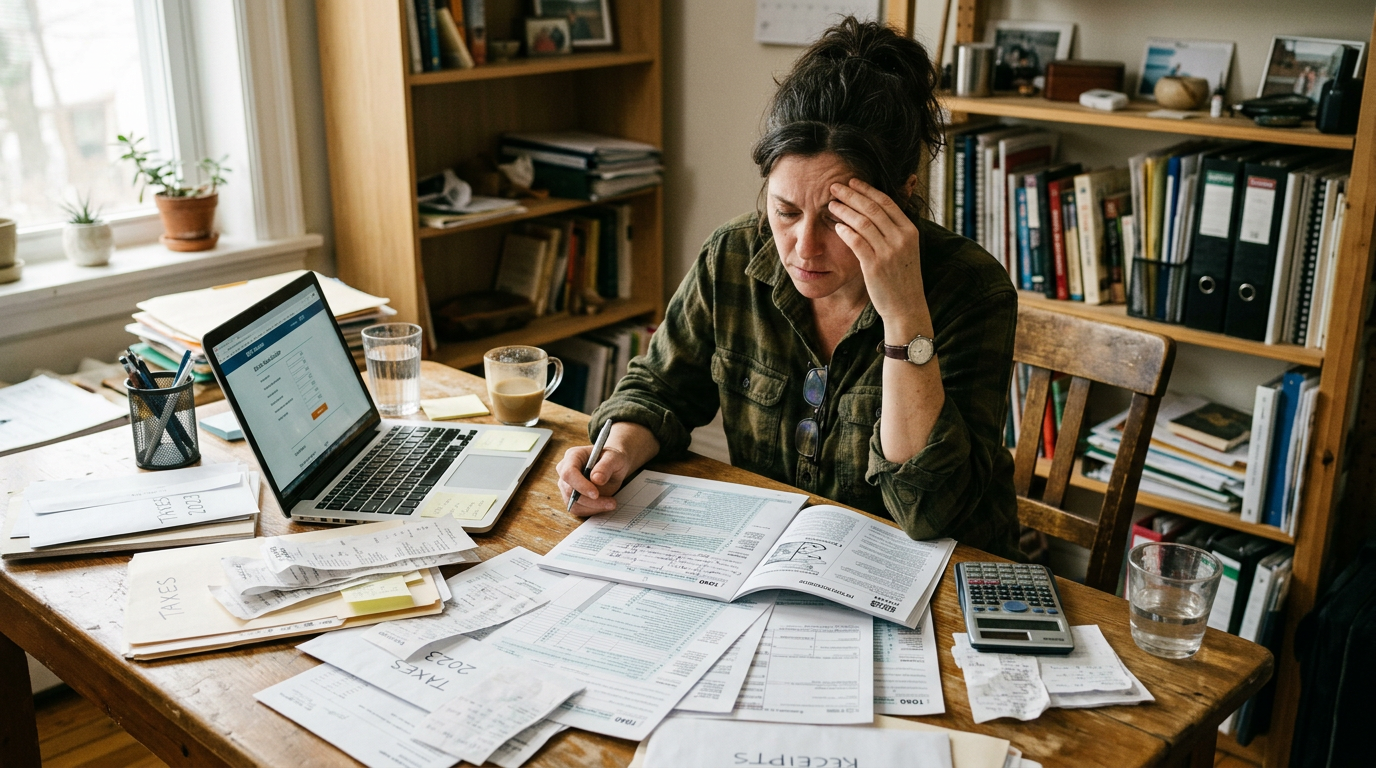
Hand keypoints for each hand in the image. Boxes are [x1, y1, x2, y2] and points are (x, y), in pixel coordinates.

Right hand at [556, 444, 631, 515]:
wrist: (612, 466)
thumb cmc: (612, 458)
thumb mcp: (614, 458)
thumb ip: (606, 466)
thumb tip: (596, 479)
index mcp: (573, 456)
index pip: (568, 473)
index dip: (580, 485)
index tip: (596, 494)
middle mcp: (565, 470)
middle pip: (569, 491)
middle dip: (591, 500)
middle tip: (611, 502)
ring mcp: (566, 485)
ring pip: (573, 503)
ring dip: (594, 507)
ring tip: (611, 503)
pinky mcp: (571, 497)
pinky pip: (578, 509)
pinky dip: (592, 510)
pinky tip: (604, 505)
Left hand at [828, 178, 927, 336]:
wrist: (906, 307)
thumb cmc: (902, 278)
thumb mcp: (906, 250)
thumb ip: (894, 230)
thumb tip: (875, 210)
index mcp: (910, 231)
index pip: (886, 202)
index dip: (867, 190)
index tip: (852, 181)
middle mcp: (901, 238)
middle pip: (872, 208)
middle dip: (851, 195)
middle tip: (835, 186)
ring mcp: (889, 252)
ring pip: (862, 222)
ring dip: (844, 210)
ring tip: (831, 204)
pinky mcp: (875, 266)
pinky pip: (856, 241)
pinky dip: (845, 230)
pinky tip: (836, 226)